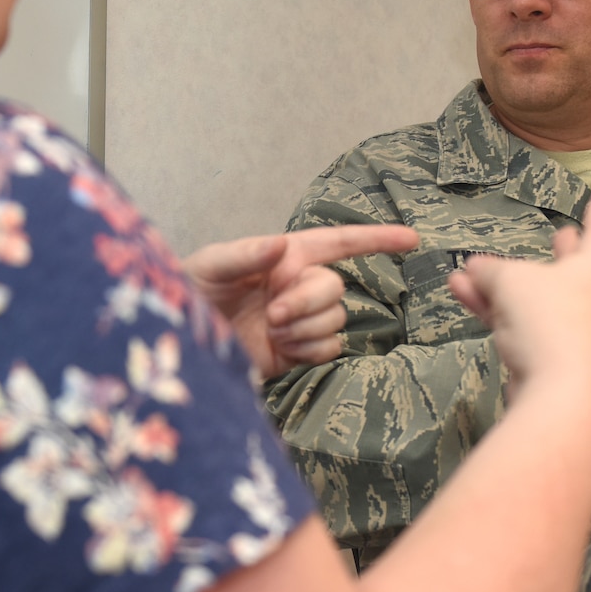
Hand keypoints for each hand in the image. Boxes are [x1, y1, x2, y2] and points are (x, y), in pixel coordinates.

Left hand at [183, 224, 419, 376]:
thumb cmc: (191, 291)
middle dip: (307, 303)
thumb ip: (245, 254)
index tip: (411, 239)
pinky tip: (282, 350)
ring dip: (304, 329)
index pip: (340, 243)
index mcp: (287, 257)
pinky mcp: (299, 352)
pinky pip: (328, 349)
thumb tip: (280, 245)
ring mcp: (301, 320)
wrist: (179, 343)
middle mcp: (299, 285)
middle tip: (272, 314)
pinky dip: (307, 351)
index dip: (376, 239)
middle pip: (334, 289)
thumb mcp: (210, 265)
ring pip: (335, 321)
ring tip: (270, 331)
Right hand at [448, 151, 590, 393]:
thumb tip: (473, 271)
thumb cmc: (550, 324)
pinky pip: (527, 320)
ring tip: (528, 249)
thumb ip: (492, 271)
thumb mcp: (512, 282)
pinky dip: (495, 305)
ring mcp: (587, 325)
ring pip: (561, 287)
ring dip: (532, 271)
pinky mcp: (562, 355)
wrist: (561, 397)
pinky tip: (461, 291)